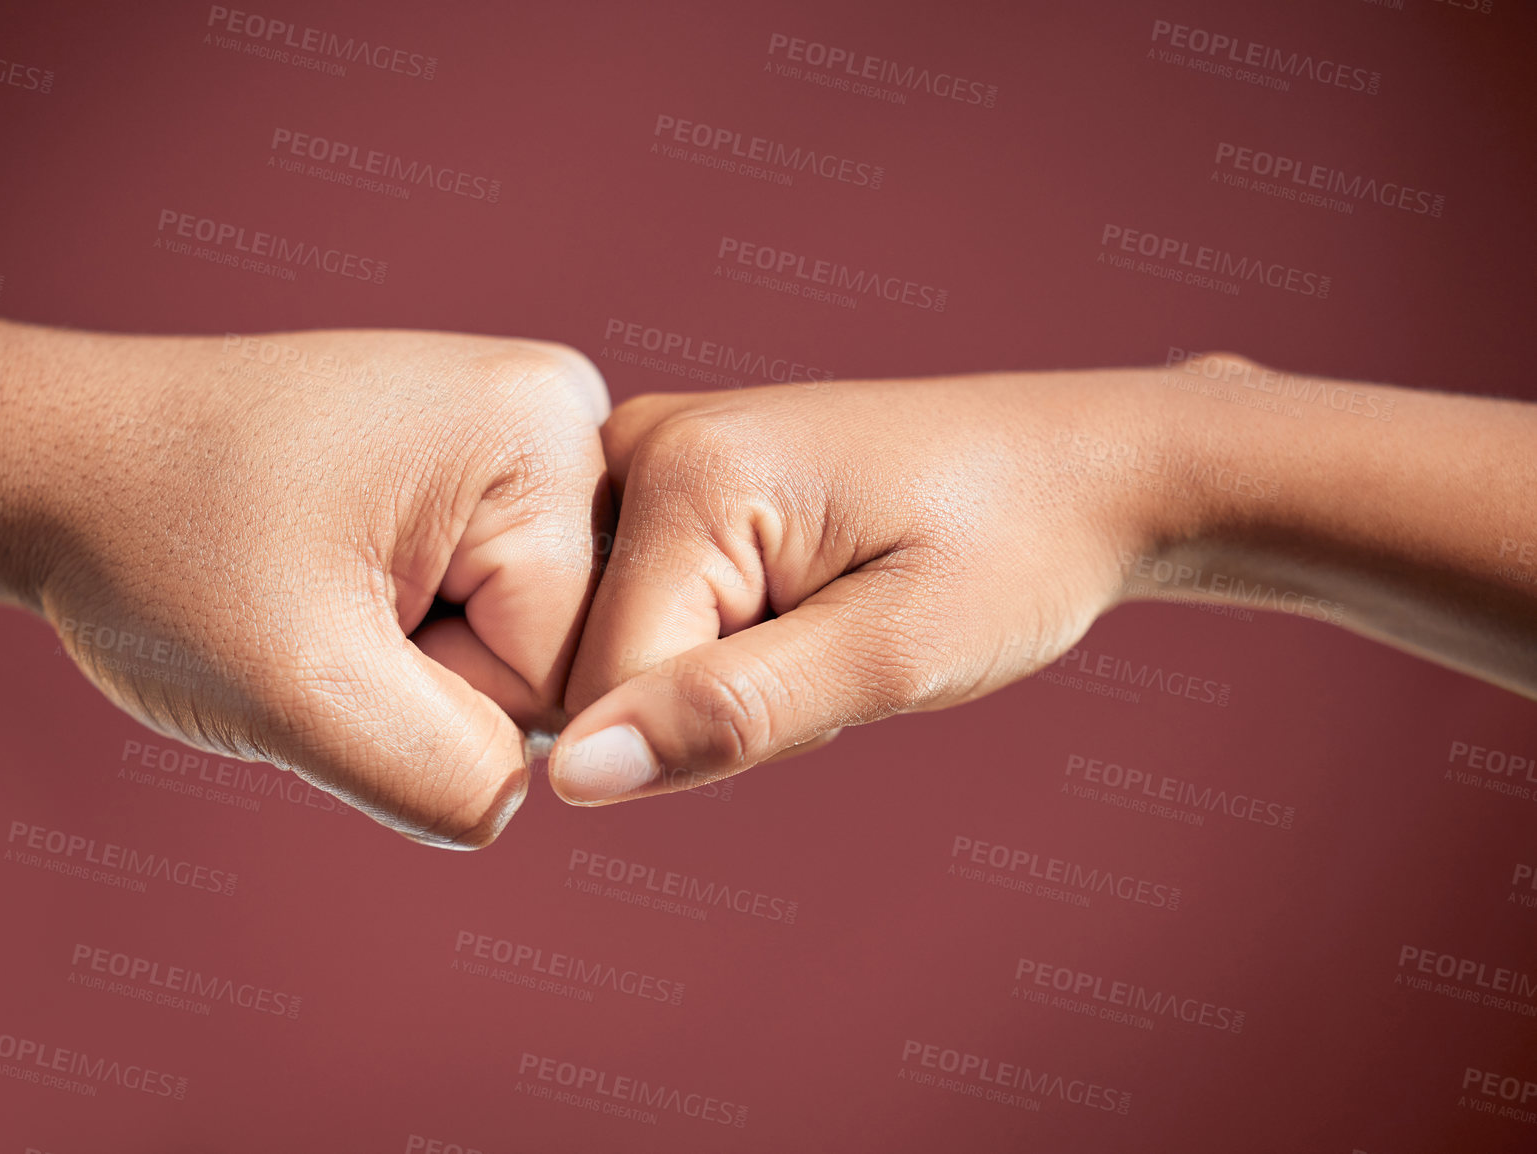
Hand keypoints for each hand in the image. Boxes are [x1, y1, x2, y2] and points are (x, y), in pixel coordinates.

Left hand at [33, 329, 609, 845]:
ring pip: (528, 643)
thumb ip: (452, 778)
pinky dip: (414, 633)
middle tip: (320, 616)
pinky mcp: (484, 469)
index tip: (336, 630)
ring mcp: (521, 437)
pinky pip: (495, 610)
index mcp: (542, 432)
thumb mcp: (302, 691)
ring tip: (320, 592)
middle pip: (567, 652)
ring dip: (422, 662)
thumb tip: (521, 796)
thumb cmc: (160, 552)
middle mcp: (561, 413)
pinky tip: (339, 582)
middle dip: (440, 680)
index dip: (445, 702)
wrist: (62, 465)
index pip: (573, 671)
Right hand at [547, 373, 1167, 803]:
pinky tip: (804, 596)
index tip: (830, 672)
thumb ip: (730, 714)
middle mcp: (640, 443)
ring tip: (829, 612)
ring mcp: (652, 453)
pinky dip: (725, 635)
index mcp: (683, 473)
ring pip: (623, 644)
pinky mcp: (674, 476)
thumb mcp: (892, 654)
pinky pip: (648, 606)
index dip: (717, 729)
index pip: (603, 689)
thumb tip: (573, 779)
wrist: (1081, 470)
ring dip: (724, 669)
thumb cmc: (1012, 550)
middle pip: (602, 664)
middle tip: (836, 643)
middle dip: (713, 698)